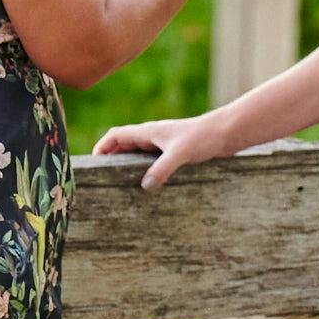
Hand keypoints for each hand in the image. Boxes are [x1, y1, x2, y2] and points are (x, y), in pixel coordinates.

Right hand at [93, 114, 235, 189]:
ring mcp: (163, 144)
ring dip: (127, 165)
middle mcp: (153, 136)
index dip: (101, 147)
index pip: (115, 135)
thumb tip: (145, 186)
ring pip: (137, 153)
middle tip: (102, 179)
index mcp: (148, 132)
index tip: (92, 163)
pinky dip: (144, 170)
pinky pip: (152, 161)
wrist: (226, 133)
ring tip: (120, 185)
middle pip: (123, 145)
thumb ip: (162, 169)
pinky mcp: (175, 152)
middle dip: (110, 159)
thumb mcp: (180, 154)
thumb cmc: (203, 137)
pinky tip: (148, 185)